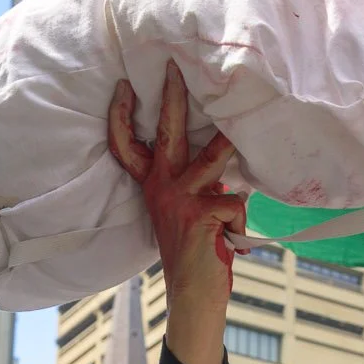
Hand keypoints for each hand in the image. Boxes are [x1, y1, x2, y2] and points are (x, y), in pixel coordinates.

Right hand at [107, 63, 246, 363]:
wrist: (193, 296)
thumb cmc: (198, 252)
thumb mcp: (191, 211)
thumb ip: (199, 185)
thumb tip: (225, 154)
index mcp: (154, 186)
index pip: (128, 147)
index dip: (122, 117)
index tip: (124, 87)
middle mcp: (162, 187)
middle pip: (169, 132)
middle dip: (174, 96)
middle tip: (177, 67)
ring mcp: (179, 199)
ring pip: (214, 158)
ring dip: (231, 148)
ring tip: (241, 136)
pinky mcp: (201, 214)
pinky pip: (235, 201)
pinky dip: (241, 222)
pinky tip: (233, 242)